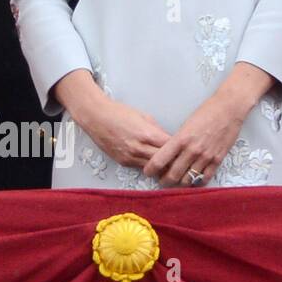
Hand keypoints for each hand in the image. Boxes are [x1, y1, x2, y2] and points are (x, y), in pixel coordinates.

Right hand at [55, 70, 170, 170]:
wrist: (95, 116)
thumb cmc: (118, 112)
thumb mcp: (143, 116)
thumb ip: (157, 130)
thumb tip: (169, 140)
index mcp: (148, 134)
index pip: (172, 148)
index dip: (180, 150)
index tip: (186, 151)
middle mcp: (140, 148)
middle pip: (165, 162)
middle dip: (173, 162)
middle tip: (181, 162)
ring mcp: (130, 157)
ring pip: (153, 169)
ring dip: (161, 167)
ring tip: (169, 166)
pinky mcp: (123, 162)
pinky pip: (140, 167)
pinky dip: (148, 166)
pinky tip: (152, 163)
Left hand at [144, 85, 258, 186]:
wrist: (228, 110)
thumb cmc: (205, 113)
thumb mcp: (185, 125)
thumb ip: (177, 141)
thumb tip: (167, 154)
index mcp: (180, 139)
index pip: (159, 160)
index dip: (151, 169)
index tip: (148, 172)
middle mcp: (191, 150)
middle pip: (173, 174)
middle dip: (164, 181)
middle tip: (161, 181)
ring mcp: (205, 157)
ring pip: (188, 179)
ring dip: (180, 184)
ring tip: (176, 183)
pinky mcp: (217, 160)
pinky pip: (205, 178)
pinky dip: (197, 182)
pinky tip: (193, 181)